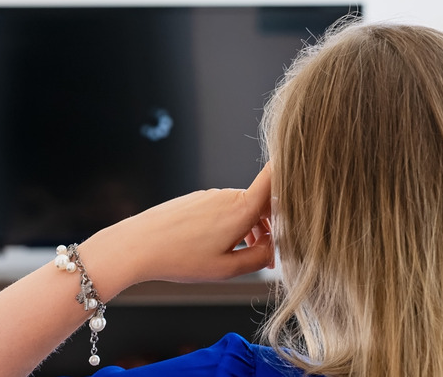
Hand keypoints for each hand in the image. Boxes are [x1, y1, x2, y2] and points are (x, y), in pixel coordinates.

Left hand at [79, 164, 273, 297]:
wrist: (138, 245)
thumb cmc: (180, 258)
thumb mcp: (226, 269)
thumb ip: (259, 258)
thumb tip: (273, 248)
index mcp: (241, 209)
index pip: (274, 178)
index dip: (291, 173)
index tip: (303, 177)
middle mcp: (228, 196)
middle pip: (262, 203)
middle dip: (270, 227)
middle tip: (267, 257)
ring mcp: (211, 195)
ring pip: (242, 208)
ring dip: (249, 229)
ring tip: (240, 256)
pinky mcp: (197, 199)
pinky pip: (223, 209)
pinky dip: (230, 225)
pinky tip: (217, 247)